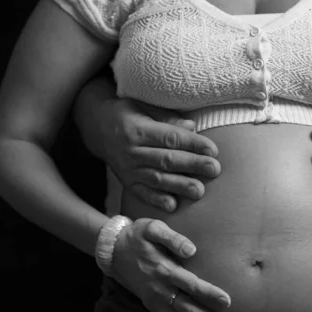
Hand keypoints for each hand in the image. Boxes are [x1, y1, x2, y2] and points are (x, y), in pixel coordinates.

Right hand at [95, 98, 220, 211]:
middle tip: (214, 169)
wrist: (97, 127)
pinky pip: (141, 193)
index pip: (170, 138)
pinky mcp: (126, 182)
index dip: (193, 144)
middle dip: (192, 165)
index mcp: (138, 129)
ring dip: (179, 186)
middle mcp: (132, 151)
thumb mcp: (143, 106)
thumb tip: (192, 126)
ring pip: (156, 179)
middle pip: (166, 159)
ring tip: (199, 191)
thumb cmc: (128, 113)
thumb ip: (167, 117)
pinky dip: (156, 200)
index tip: (213, 150)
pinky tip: (173, 206)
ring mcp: (128, 169)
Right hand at [113, 218, 231, 311]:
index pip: (190, 284)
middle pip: (186, 308)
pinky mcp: (150, 306)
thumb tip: (191, 250)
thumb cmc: (138, 236)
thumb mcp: (153, 228)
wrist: (113, 250)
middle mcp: (159, 289)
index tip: (227, 301)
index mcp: (163, 269)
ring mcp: (154, 300)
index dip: (208, 293)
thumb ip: (173, 238)